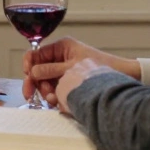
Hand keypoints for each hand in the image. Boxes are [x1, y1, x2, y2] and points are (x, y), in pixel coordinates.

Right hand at [22, 36, 138, 105]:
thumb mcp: (72, 67)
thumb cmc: (101, 66)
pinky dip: (56, 96)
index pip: (36, 53)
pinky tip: (59, 102)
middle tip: (33, 95)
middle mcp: (61, 58)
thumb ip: (50, 70)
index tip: (27, 76)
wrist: (122, 77)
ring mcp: (65, 72)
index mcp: (61, 47)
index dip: (29, 65)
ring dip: (46, 92)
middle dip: (37, 83)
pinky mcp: (70, 83)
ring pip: (46, 83)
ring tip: (53, 99)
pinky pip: (56, 90)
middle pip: (38, 70)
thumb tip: (32, 72)